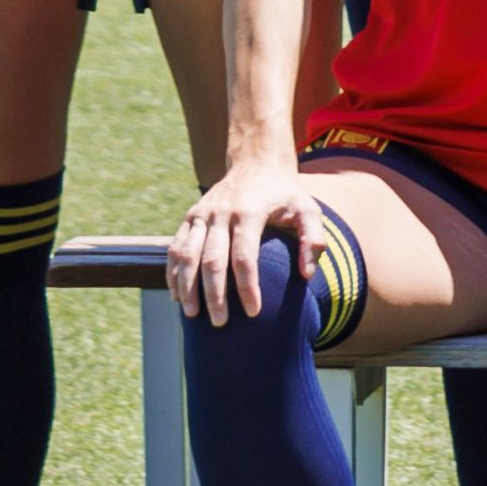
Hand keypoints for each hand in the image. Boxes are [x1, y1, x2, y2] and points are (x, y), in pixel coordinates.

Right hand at [169, 151, 323, 326]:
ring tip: (193, 315)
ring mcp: (201, 214)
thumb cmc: (285, 193)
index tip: (253, 312)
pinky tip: (177, 296)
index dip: (247, 286)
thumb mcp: (307, 209)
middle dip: (214, 295)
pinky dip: (173, 273)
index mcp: (249, 211)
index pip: (244, 256)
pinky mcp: (190, 217)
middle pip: (211, 260)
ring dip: (187, 288)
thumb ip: (313, 239)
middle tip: (220, 323)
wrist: (256, 162)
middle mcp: (220, 212)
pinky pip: (175, 249)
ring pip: (187, 256)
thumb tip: (307, 275)